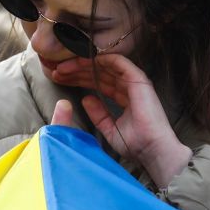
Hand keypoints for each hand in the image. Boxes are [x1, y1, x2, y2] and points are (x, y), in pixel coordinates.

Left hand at [49, 54, 191, 186]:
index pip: (98, 84)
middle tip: (57, 71)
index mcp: (123, 98)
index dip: (79, 80)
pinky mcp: (139, 80)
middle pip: (99, 74)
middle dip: (77, 71)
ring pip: (105, 67)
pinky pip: (119, 63)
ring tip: (63, 67)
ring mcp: (134, 82)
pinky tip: (83, 61)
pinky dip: (102, 60)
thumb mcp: (109, 128)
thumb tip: (86, 99)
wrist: (152, 149)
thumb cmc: (135, 144)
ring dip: (84, 65)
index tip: (60, 80)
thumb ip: (98, 114)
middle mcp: (128, 88)